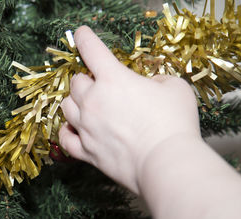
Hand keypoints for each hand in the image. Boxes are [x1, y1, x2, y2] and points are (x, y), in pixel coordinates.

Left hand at [59, 26, 200, 193]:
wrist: (165, 162)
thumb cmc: (174, 123)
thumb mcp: (175, 88)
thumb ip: (157, 80)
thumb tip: (147, 85)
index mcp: (113, 79)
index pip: (91, 50)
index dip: (85, 38)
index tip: (81, 34)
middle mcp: (93, 101)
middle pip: (75, 82)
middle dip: (86, 79)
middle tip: (98, 84)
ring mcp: (86, 127)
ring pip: (65, 106)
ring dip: (75, 102)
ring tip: (87, 105)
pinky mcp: (86, 151)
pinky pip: (65, 138)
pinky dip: (67, 131)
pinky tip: (74, 130)